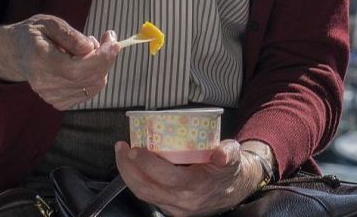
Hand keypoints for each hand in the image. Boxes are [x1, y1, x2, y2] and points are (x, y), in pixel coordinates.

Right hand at [0, 14, 117, 109]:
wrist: (17, 53)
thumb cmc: (35, 34)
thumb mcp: (50, 23)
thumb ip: (70, 35)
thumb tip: (90, 48)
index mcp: (40, 60)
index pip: (76, 69)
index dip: (101, 58)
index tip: (113, 41)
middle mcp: (44, 82)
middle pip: (88, 78)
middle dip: (106, 57)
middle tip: (107, 37)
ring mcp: (51, 95)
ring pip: (92, 85)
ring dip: (101, 65)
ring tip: (88, 48)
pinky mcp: (58, 101)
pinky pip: (88, 91)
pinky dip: (95, 76)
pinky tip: (84, 62)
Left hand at [115, 138, 265, 215]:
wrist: (235, 190)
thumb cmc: (229, 169)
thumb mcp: (233, 156)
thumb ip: (229, 152)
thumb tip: (222, 152)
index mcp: (197, 186)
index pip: (167, 177)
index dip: (148, 164)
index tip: (135, 148)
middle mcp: (183, 201)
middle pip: (147, 188)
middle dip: (128, 168)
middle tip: (121, 147)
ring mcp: (175, 208)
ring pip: (144, 194)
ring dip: (128, 174)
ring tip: (122, 155)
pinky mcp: (170, 208)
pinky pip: (148, 196)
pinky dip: (137, 181)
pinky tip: (132, 166)